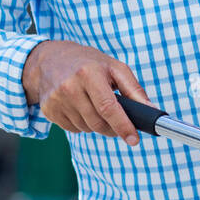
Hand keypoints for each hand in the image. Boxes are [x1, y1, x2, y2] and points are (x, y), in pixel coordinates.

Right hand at [22, 40, 149, 144]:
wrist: (51, 59)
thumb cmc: (89, 63)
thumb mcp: (115, 68)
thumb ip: (134, 90)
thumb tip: (151, 110)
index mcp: (89, 73)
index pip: (108, 107)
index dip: (123, 125)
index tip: (134, 139)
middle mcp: (69, 87)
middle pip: (97, 122)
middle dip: (113, 128)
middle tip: (119, 124)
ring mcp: (56, 100)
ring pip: (86, 128)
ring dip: (97, 125)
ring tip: (97, 108)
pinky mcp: (48, 110)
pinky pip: (73, 129)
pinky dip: (83, 124)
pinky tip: (82, 109)